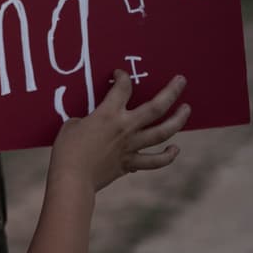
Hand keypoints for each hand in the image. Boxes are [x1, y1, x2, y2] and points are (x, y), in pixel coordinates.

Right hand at [49, 70, 188, 191]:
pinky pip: (155, 161)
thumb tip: (93, 123)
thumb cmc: (67, 149)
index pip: (122, 88)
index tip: (120, 74)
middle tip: (181, 80)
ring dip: (178, 120)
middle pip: (156, 107)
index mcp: (108, 114)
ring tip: (186, 109)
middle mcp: (125, 127)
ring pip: (162, 132)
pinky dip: (167, 156)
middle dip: (171, 91)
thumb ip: (88, 120)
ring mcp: (131, 146)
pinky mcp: (130, 163)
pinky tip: (175, 149)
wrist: (72, 178)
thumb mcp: (72, 126)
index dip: (123, 77)